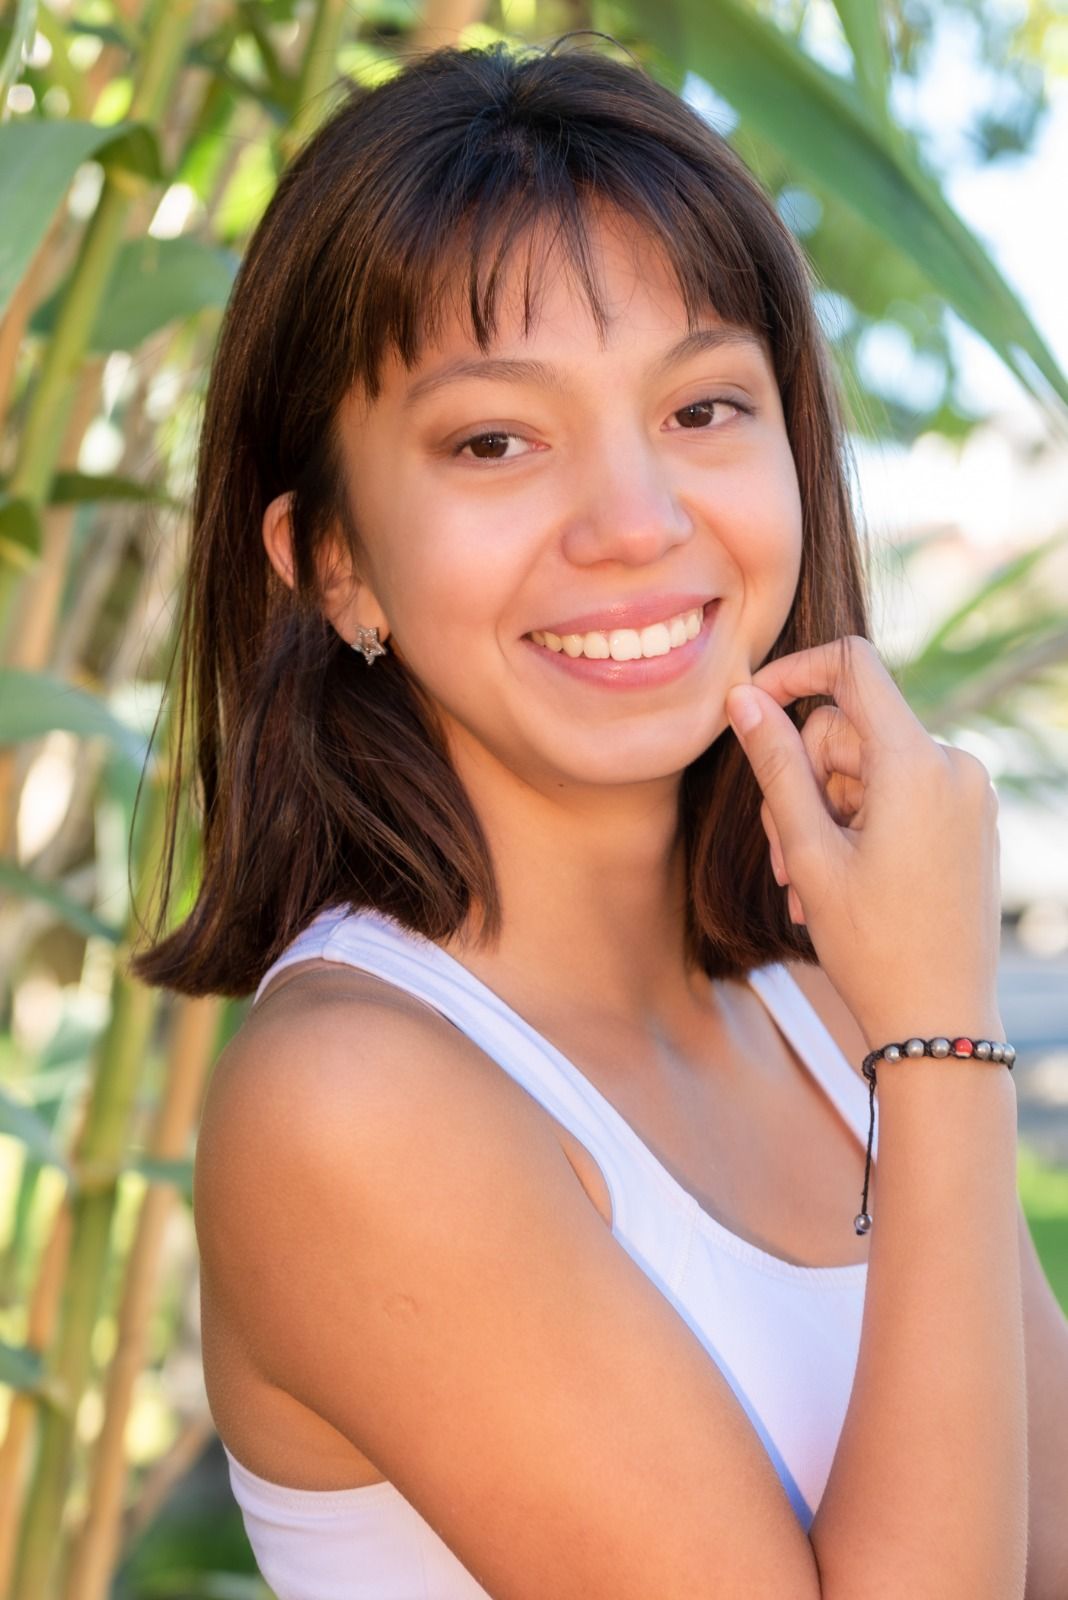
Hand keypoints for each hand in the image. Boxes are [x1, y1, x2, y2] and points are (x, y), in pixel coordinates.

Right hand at [725, 636, 1002, 1047]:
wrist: (940, 1022)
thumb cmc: (872, 944)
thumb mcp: (808, 852)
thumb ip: (776, 766)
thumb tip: (744, 698)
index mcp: (917, 763)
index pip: (852, 667)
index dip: (792, 673)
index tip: (750, 706)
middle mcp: (953, 766)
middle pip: (850, 731)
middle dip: (803, 784)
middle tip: (780, 856)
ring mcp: (966, 795)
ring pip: (866, 771)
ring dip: (823, 819)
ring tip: (808, 887)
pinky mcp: (967, 822)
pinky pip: (898, 797)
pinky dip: (858, 829)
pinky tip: (838, 887)